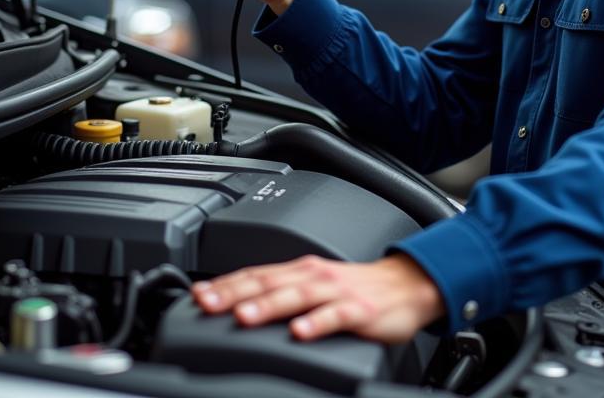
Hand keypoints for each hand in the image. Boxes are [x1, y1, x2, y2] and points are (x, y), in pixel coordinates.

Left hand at [190, 254, 444, 343]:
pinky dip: (316, 323)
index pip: (256, 274)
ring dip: (269, 305)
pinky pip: (334, 316)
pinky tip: (300, 332)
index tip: (197, 295)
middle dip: (235, 293)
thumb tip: (240, 306)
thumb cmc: (357, 288)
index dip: (226, 284)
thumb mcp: (316, 285)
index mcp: (300, 270)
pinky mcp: (359, 310)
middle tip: (207, 304)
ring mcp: (336, 292)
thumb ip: (282, 293)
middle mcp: (314, 276)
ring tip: (244, 317)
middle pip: (269, 282)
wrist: (406, 284)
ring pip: (297, 296)